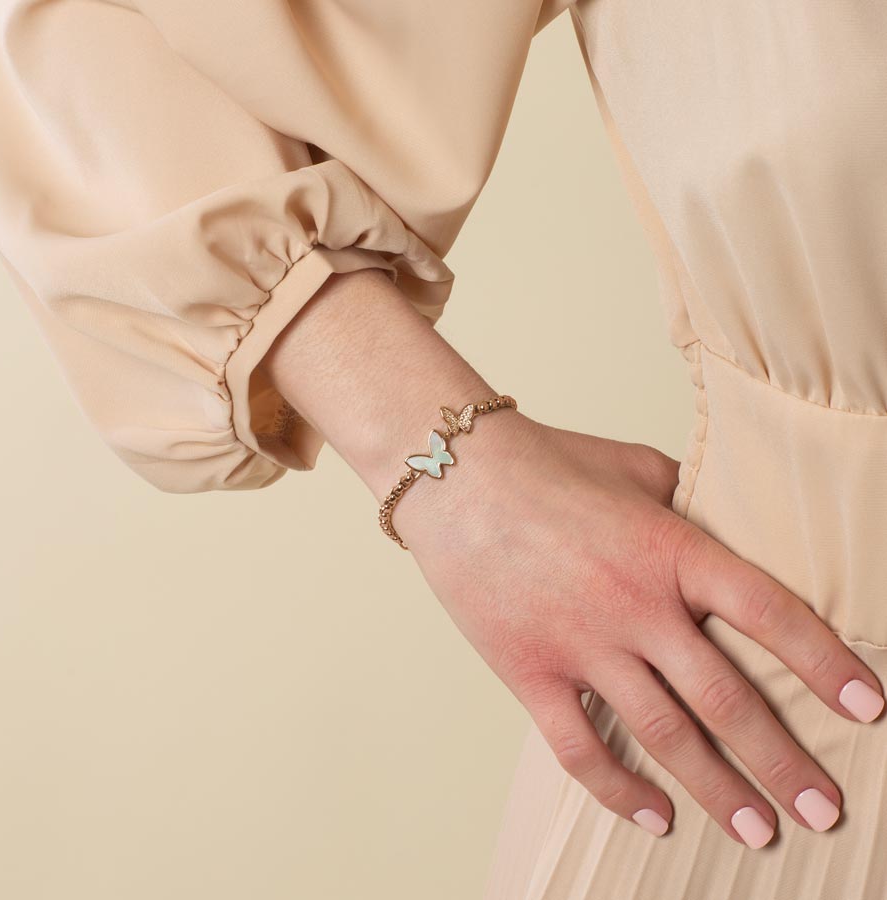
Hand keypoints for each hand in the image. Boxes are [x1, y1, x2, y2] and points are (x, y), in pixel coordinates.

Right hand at [391, 412, 884, 846]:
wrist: (456, 473)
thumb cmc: (545, 463)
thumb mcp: (633, 466)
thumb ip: (686, 499)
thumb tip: (720, 521)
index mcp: (670, 548)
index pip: (769, 613)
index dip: (825, 662)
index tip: (868, 706)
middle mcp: (635, 604)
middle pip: (727, 698)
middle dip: (785, 761)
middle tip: (825, 810)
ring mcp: (581, 643)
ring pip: (664, 735)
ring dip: (719, 791)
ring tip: (761, 831)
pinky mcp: (529, 670)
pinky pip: (580, 748)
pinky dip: (621, 791)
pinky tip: (656, 814)